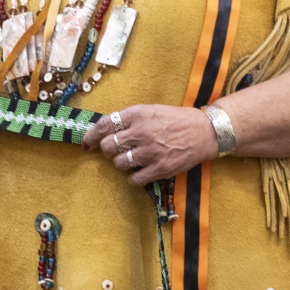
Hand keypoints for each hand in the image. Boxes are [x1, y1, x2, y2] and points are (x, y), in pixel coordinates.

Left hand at [81, 104, 217, 185]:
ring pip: (118, 164)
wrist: (204, 131)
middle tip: (117, 150)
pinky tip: (140, 171)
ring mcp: (150, 152)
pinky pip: (133, 179)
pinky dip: (133, 178)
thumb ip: (128, 119)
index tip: (86, 143)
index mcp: (137, 114)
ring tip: (132, 159)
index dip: (91, 136)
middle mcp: (141, 132)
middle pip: (108, 146)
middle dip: (108, 150)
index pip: (104, 125)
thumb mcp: (150, 110)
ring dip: (121, 164)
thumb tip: (102, 131)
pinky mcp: (159, 169)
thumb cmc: (175, 120)